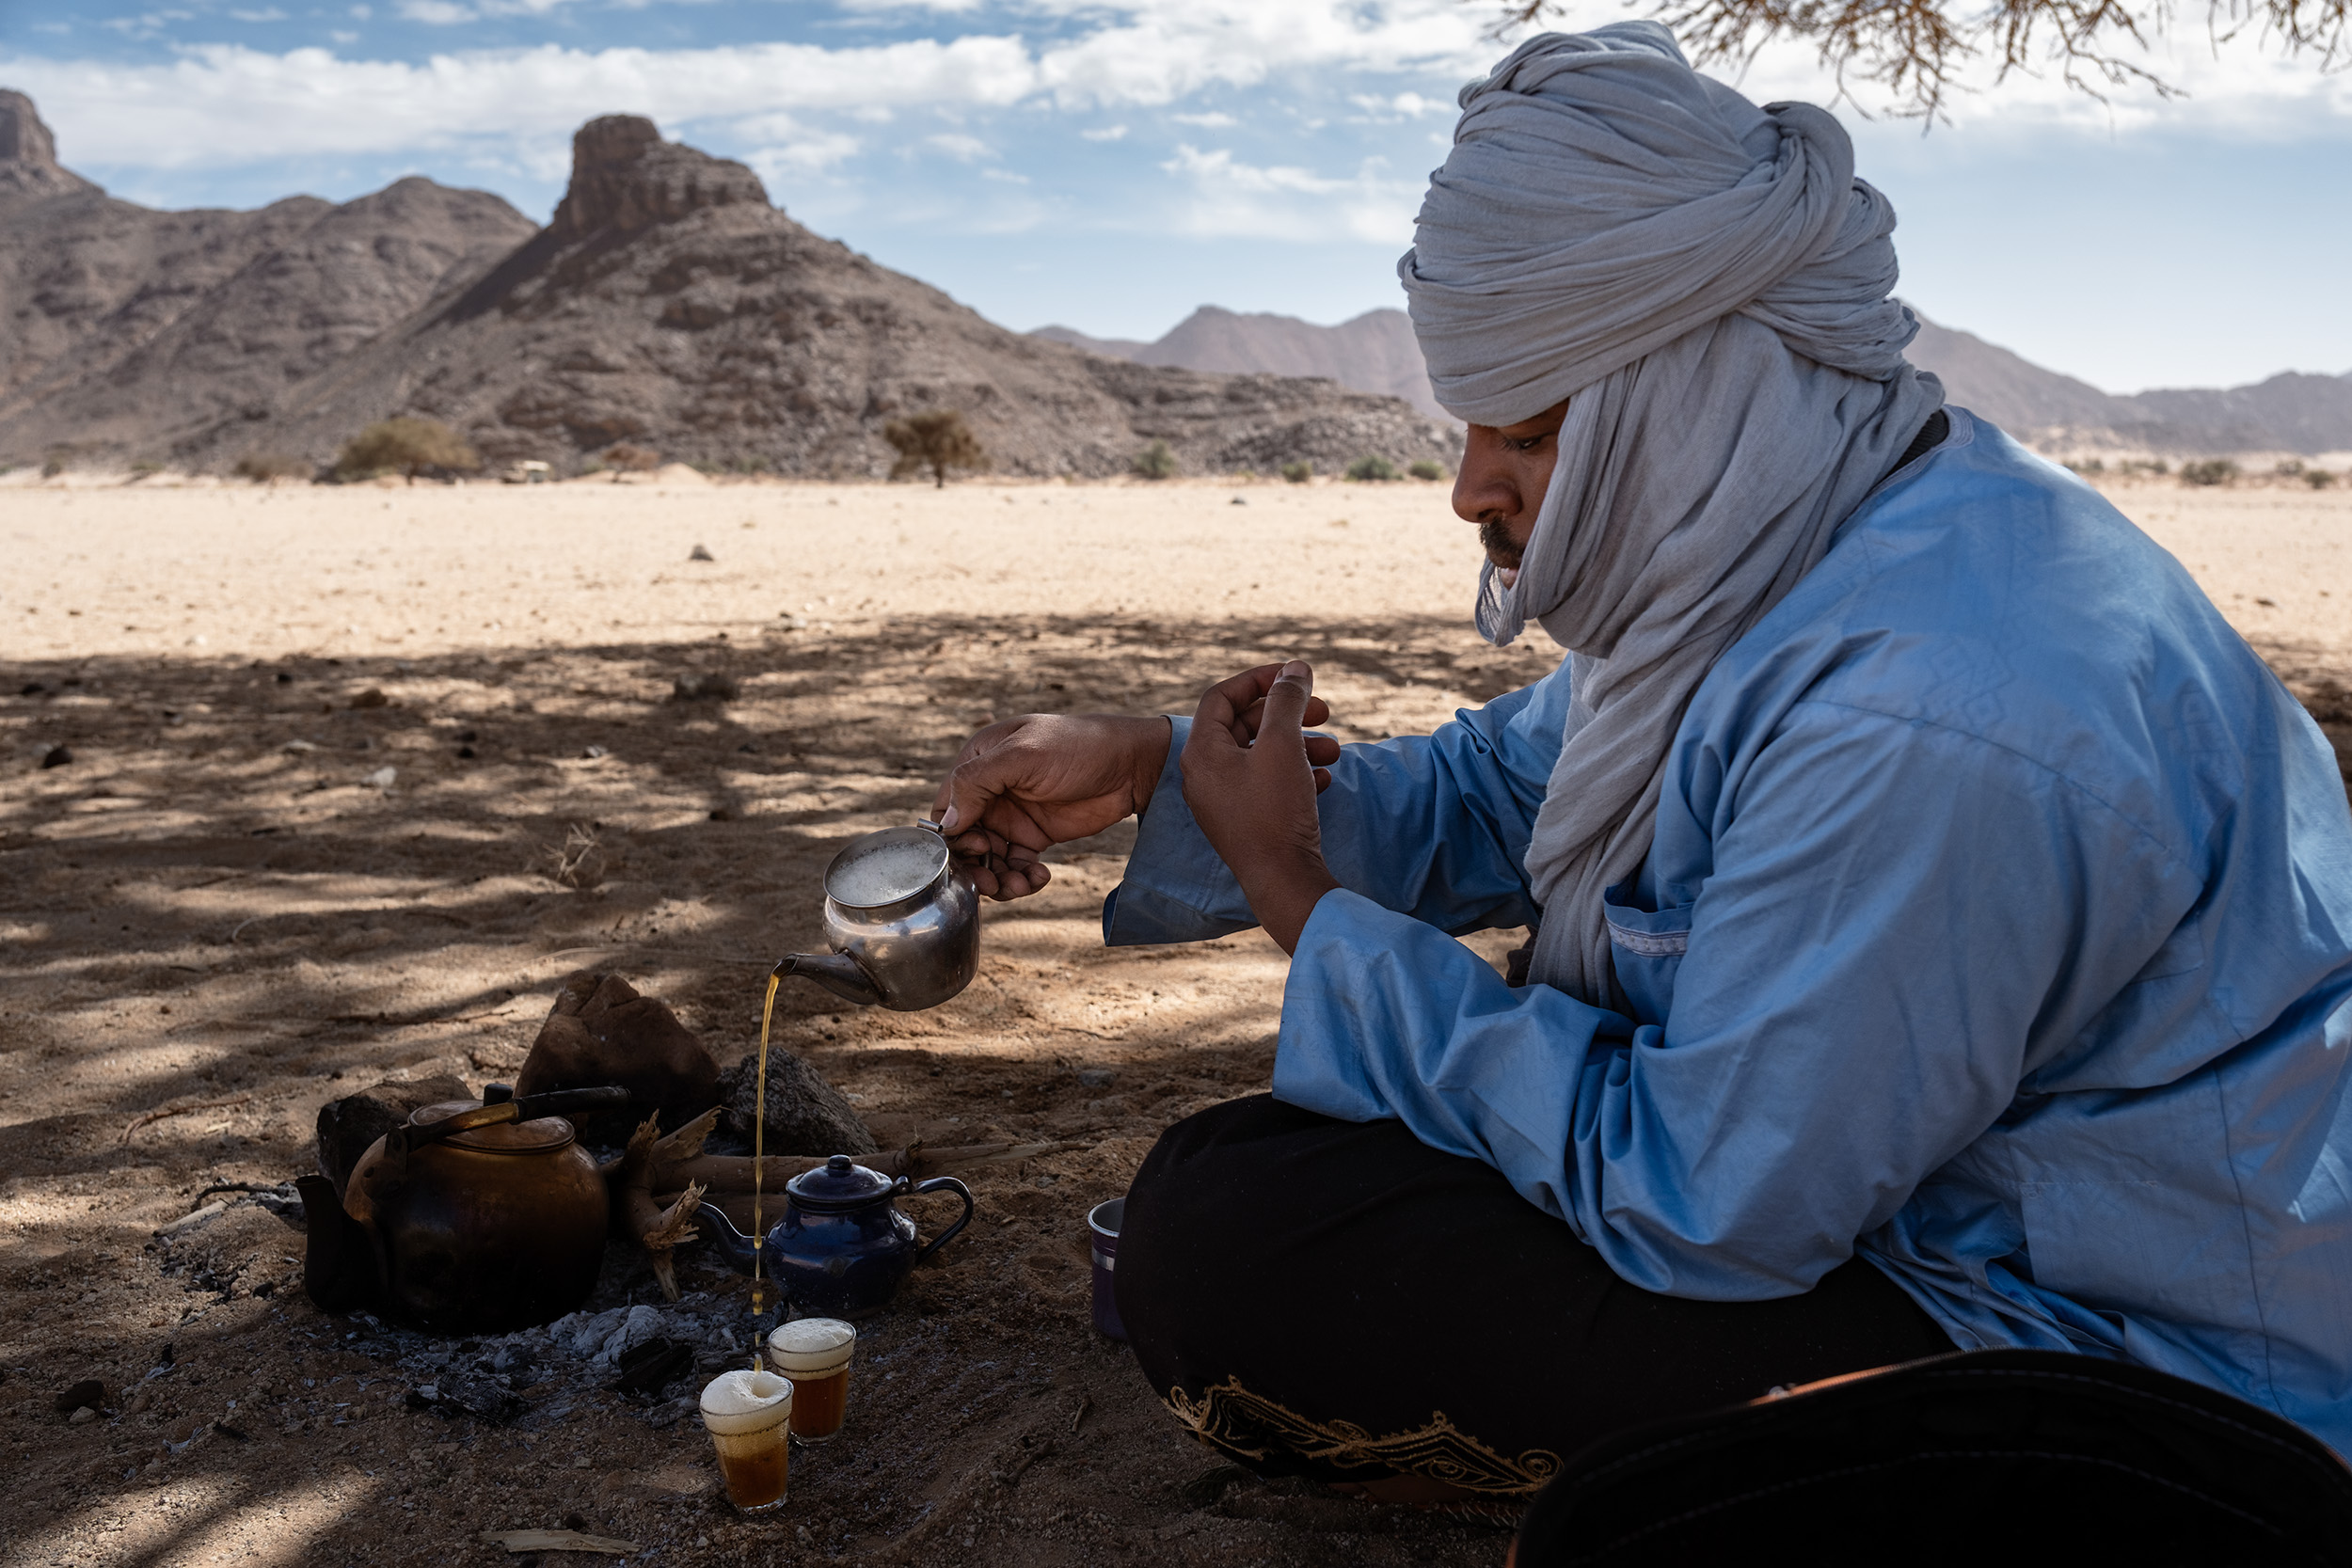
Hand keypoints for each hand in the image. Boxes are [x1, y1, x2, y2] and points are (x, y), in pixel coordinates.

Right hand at [930, 713, 1171, 898]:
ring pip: (988, 859)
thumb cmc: (1077, 747)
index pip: (945, 806)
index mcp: (978, 763)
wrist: (1131, 765)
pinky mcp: (1035, 837)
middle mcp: (990, 792)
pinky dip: (1021, 879)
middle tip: (993, 880)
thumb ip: (979, 781)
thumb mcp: (1022, 755)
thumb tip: (948, 823)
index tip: (975, 848)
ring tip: (1019, 885)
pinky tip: (1039, 878)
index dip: (951, 835)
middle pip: (963, 840)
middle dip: (974, 865)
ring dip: (997, 878)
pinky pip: (1014, 866)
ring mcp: (1012, 816)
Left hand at [1180, 661, 1341, 952]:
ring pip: (1261, 756)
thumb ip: (1287, 701)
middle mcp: (1205, 775)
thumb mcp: (1282, 745)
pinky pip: (1266, 784)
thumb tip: (1294, 669)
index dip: (1259, 679)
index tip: (1295, 676)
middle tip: (1325, 710)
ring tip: (1334, 749)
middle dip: (1288, 714)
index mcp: (1201, 753)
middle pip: (1244, 725)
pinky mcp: (1244, 821)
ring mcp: (1223, 801)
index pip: (1222, 696)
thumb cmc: (1275, 811)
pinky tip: (1323, 777)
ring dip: (1299, 744)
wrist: (1283, 881)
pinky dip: (1294, 772)